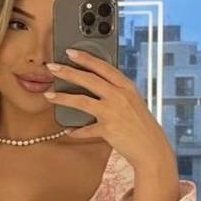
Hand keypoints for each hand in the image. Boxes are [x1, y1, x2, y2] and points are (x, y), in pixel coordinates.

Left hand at [44, 48, 173, 170]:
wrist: (151, 148)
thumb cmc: (142, 125)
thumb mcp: (134, 102)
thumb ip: (118, 91)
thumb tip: (97, 85)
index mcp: (127, 86)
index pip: (103, 67)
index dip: (85, 58)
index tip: (70, 52)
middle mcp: (120, 96)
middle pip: (88, 80)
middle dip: (67, 71)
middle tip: (52, 67)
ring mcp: (113, 112)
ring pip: (81, 101)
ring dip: (62, 97)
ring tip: (48, 95)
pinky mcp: (107, 129)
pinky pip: (86, 129)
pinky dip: (76, 131)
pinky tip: (68, 130)